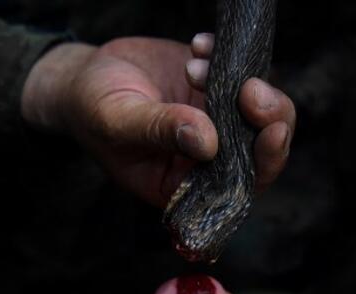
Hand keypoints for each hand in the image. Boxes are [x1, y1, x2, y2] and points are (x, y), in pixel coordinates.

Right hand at [22, 35, 295, 206]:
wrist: (83, 78)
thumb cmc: (92, 110)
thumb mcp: (119, 122)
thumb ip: (161, 131)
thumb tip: (208, 142)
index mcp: (187, 184)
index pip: (242, 185)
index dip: (266, 161)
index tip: (272, 130)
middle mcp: (209, 158)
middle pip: (262, 146)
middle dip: (269, 116)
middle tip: (251, 88)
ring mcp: (216, 122)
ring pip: (261, 109)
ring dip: (244, 82)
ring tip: (195, 66)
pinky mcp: (216, 88)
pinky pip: (242, 71)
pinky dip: (226, 54)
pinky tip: (196, 47)